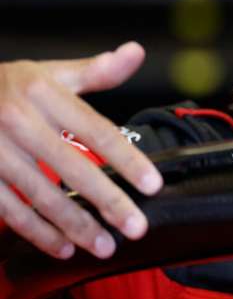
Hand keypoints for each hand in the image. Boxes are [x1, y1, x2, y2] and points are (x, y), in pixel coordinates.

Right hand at [0, 42, 162, 258]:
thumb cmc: (9, 86)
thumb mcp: (51, 72)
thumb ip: (96, 71)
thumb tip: (135, 52)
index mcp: (44, 94)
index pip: (97, 131)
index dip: (127, 160)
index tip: (152, 185)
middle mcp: (20, 122)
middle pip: (73, 169)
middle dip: (108, 202)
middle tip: (136, 227)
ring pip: (42, 196)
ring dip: (75, 225)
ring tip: (104, 246)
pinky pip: (11, 210)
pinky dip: (38, 232)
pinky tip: (63, 246)